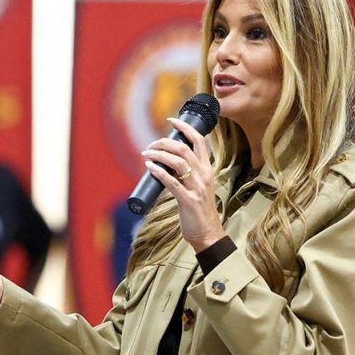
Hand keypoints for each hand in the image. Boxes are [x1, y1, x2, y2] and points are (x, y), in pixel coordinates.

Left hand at [141, 117, 225, 251]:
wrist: (208, 234)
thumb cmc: (200, 211)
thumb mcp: (199, 187)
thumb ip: (188, 175)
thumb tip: (166, 164)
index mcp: (208, 170)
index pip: (200, 141)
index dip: (185, 128)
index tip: (172, 120)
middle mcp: (204, 176)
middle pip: (184, 149)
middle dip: (164, 142)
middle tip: (150, 145)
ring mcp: (197, 188)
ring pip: (178, 162)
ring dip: (159, 154)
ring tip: (146, 154)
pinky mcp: (188, 200)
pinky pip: (171, 182)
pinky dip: (159, 172)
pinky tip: (149, 167)